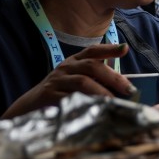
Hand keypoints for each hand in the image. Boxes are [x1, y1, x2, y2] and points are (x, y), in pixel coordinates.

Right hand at [2, 43, 134, 118]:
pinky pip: (70, 98)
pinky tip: (96, 109)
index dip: (109, 49)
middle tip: (129, 90)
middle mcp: (66, 67)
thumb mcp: (76, 81)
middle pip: (91, 66)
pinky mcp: (48, 95)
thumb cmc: (60, 93)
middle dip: (113, 77)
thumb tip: (124, 87)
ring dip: (102, 92)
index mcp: (74, 61)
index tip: (125, 49)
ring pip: (83, 82)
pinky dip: (85, 103)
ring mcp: (56, 80)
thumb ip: (96, 80)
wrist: (29, 106)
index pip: (92, 51)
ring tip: (115, 102)